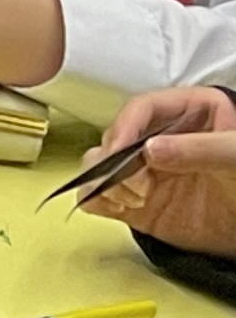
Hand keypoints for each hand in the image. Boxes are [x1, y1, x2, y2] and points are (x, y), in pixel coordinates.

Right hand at [63, 86, 235, 256]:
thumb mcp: (235, 156)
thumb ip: (200, 149)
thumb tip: (149, 149)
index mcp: (190, 113)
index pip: (144, 108)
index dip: (126, 126)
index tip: (119, 151)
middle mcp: (161, 139)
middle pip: (116, 137)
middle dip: (117, 162)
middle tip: (140, 188)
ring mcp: (144, 171)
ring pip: (99, 164)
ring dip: (105, 182)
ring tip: (134, 201)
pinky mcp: (132, 202)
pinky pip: (97, 196)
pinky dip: (95, 201)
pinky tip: (117, 209)